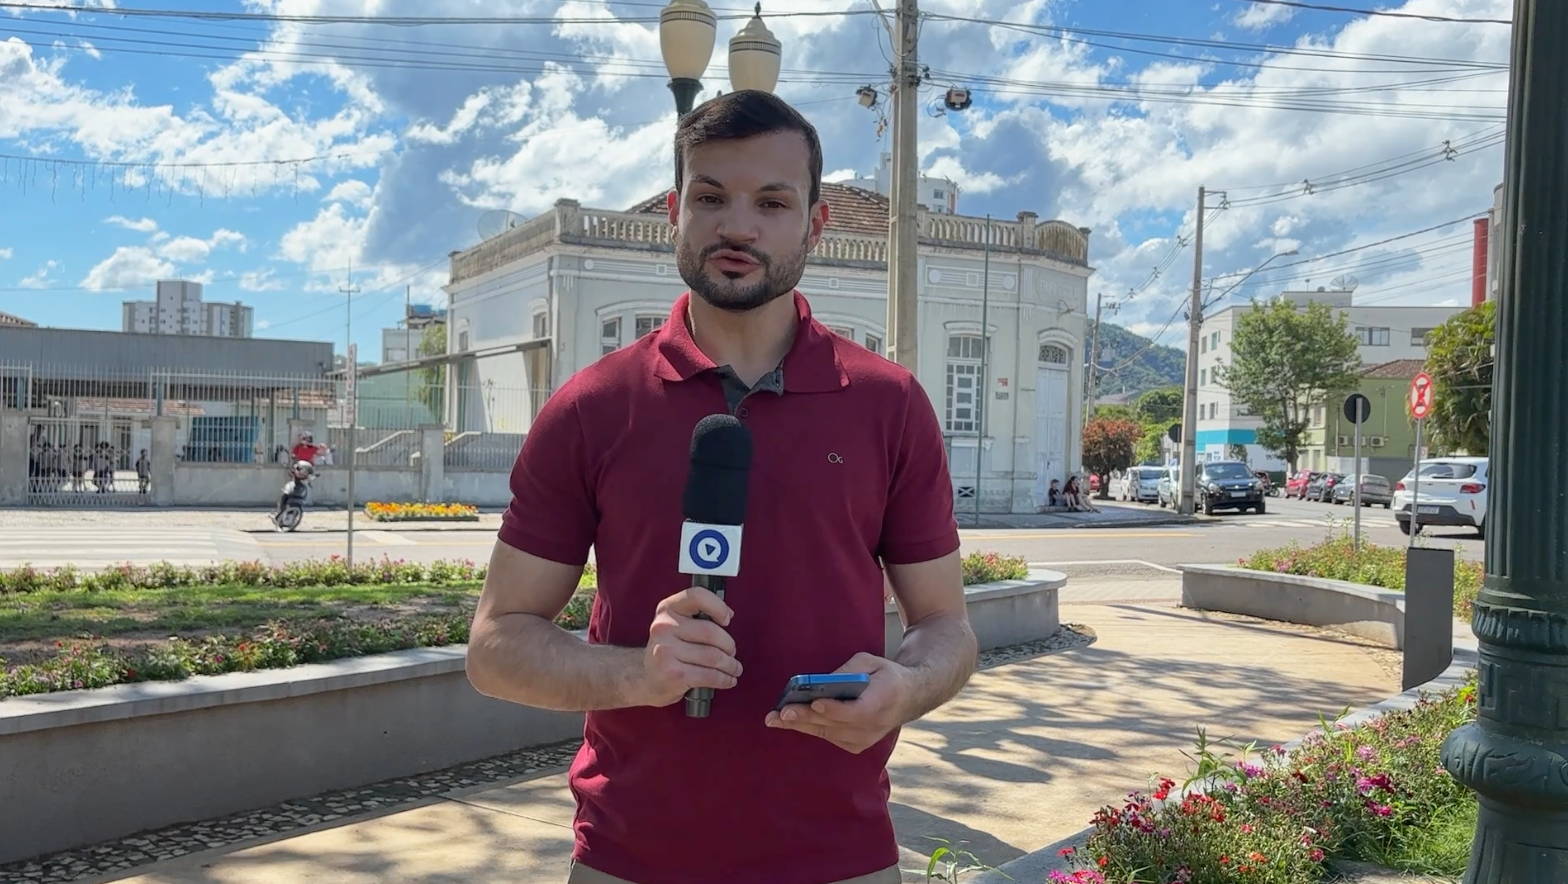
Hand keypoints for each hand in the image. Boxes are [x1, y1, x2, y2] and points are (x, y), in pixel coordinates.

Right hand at [636, 586, 742, 706]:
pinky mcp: (673, 674)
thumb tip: (727, 614)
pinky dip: (724, 679)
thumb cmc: (670, 649)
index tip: (727, 619)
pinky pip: (709, 675)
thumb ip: (699, 616)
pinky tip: (728, 679)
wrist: (646, 677)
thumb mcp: (677, 625)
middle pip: (711, 632)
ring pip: (714, 656)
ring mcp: (666, 651)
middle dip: (729, 645)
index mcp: (668, 609)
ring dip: (730, 665)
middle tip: (732, 652)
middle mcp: (664, 627)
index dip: (717, 606)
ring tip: (734, 668)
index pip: (697, 596)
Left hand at [764, 652, 912, 753]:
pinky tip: (792, 722)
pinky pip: (830, 737)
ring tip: (776, 719)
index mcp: (882, 701)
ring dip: (801, 725)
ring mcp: (866, 739)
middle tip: (780, 713)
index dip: (834, 709)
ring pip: (828, 733)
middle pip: (835, 725)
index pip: (856, 711)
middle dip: (805, 717)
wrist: (908, 697)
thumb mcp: (870, 662)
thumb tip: (822, 682)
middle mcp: (874, 725)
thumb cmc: (886, 676)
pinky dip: (811, 729)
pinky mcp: (858, 745)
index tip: (815, 703)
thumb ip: (848, 671)